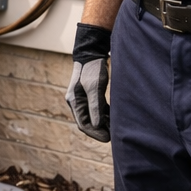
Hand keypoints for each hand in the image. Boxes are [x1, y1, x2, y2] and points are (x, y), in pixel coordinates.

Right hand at [66, 23, 111, 142]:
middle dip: (100, 130)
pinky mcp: (90, 94)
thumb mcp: (95, 87)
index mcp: (74, 101)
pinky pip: (96, 109)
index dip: (95, 133)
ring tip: (116, 129)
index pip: (83, 124)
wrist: (91, 52)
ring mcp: (83, 98)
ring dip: (103, 123)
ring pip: (92, 116)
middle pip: (87, 122)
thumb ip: (95, 106)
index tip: (108, 139)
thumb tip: (97, 125)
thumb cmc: (92, 68)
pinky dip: (104, 115)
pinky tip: (114, 118)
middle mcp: (76, 101)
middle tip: (114, 137)